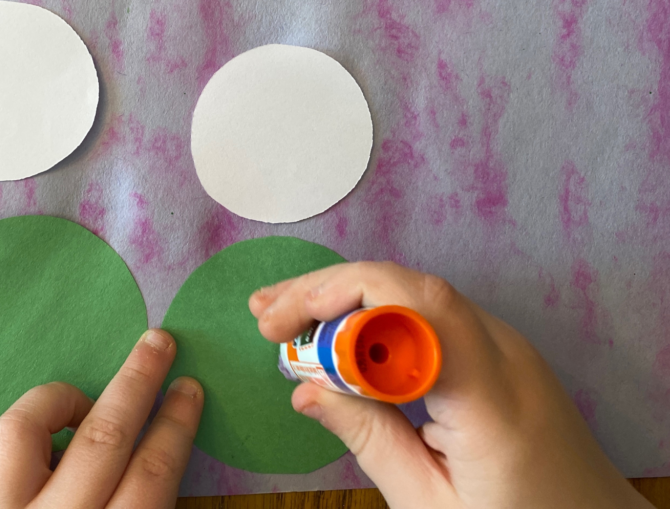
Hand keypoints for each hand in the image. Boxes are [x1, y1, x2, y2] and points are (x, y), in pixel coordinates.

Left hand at [0, 329, 202, 508]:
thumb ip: (140, 507)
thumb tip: (155, 451)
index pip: (152, 473)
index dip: (176, 424)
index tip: (189, 387)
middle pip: (101, 439)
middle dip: (136, 382)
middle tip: (158, 342)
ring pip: (21, 432)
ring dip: (56, 405)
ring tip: (79, 408)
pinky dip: (5, 443)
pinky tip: (31, 448)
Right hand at [250, 262, 652, 508]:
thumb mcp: (431, 508)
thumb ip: (370, 441)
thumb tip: (306, 389)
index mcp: (489, 398)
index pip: (414, 307)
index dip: (342, 303)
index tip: (284, 336)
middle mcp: (505, 354)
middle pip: (407, 285)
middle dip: (328, 289)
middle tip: (262, 313)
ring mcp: (508, 347)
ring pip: (415, 291)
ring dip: (346, 295)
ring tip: (283, 314)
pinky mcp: (501, 353)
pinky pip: (429, 314)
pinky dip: (376, 314)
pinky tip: (337, 332)